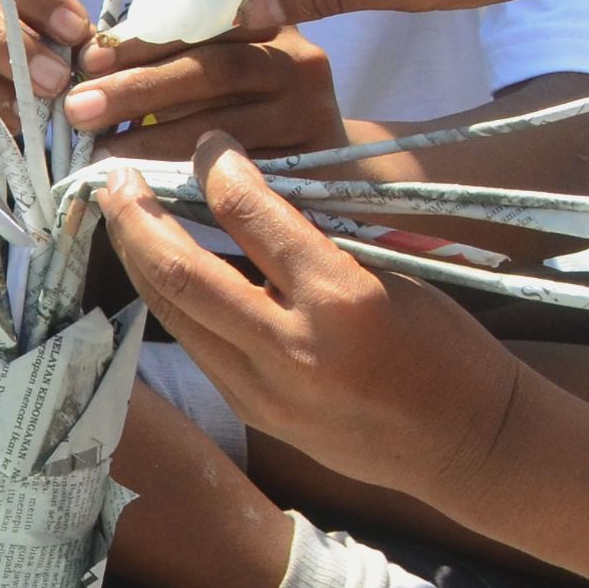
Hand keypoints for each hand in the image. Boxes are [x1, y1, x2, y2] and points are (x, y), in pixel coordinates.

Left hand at [68, 27, 345, 162]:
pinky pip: (244, 172)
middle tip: (80, 109)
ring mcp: (311, 111)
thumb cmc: (248, 101)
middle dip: (138, 90)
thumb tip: (87, 58)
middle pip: (214, 69)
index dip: (142, 40)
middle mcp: (296, 58)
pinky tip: (148, 182)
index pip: (199, 20)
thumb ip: (172, 48)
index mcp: (265, 18)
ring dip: (155, 139)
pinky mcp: (314, 162)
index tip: (89, 61)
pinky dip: (190, 178)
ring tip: (101, 152)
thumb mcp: (217, 60)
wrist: (327, 157)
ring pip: (226, 123)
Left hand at [101, 135, 520, 509]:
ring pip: (171, 311)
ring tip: (120, 213)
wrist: (473, 446)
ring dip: (137, 258)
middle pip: (180, 271)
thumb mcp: (388, 274)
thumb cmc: (444, 345)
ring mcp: (264, 391)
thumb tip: (234, 189)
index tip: (208, 141)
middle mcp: (292, 349)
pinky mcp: (252, 413)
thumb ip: (310, 239)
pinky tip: (157, 267)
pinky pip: (193, 344)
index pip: (250, 215)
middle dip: (135, 217)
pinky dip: (168, 298)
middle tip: (115, 176)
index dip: (217, 167)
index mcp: (341, 300)